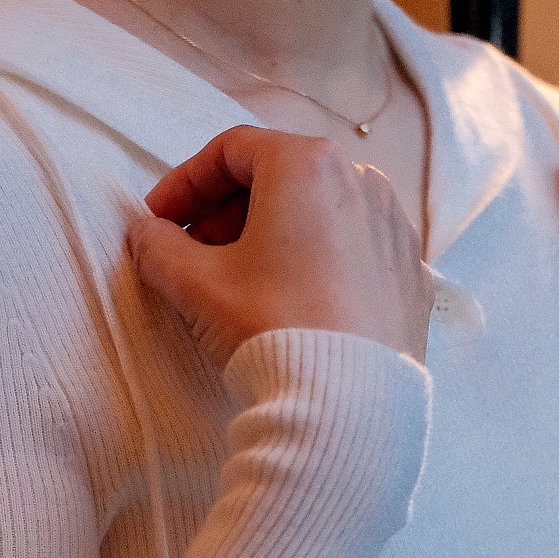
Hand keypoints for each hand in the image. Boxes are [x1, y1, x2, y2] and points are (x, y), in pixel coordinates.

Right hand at [127, 125, 434, 370]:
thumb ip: (158, 249)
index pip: (231, 151)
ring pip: (320, 214)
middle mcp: (362, 182)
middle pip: (279, 178)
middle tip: (194, 254)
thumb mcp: (196, 286)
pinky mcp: (411, 277)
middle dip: (228, 212)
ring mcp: (394, 230)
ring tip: (243, 283)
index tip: (158, 220)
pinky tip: (294, 303)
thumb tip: (148, 236)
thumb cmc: (271, 329)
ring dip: (274, 237)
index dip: (184, 184)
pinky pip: (354, 253)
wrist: (348, 405)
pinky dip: (318, 264)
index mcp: (308, 164)